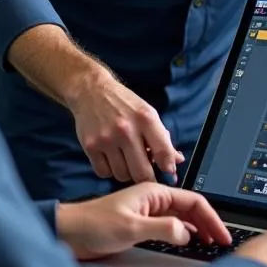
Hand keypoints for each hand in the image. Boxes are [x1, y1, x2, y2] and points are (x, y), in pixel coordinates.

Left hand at [56, 182, 229, 260]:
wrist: (70, 233)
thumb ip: (162, 228)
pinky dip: (184, 235)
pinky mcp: (142, 225)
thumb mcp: (131, 227)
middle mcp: (153, 200)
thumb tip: (187, 232)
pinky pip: (170, 227)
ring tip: (211, 244)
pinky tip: (189, 244)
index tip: (222, 235)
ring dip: (198, 229)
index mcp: (153, 192)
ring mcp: (148, 212)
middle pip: (190, 209)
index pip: (193, 200)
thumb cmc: (94, 225)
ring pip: (182, 218)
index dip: (211, 218)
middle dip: (209, 224)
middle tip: (222, 242)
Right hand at [68, 72, 183, 183]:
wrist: (90, 90)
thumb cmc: (123, 103)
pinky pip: (104, 173)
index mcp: (145, 118)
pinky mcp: (90, 145)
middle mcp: (126, 129)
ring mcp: (106, 139)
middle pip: (142, 173)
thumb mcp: (147, 113)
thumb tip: (176, 162)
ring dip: (126, 173)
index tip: (168, 174)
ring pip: (122, 176)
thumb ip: (162, 138)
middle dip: (146, 176)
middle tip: (144, 171)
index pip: (163, 152)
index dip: (168, 168)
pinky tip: (110, 158)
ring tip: (124, 159)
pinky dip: (108, 170)